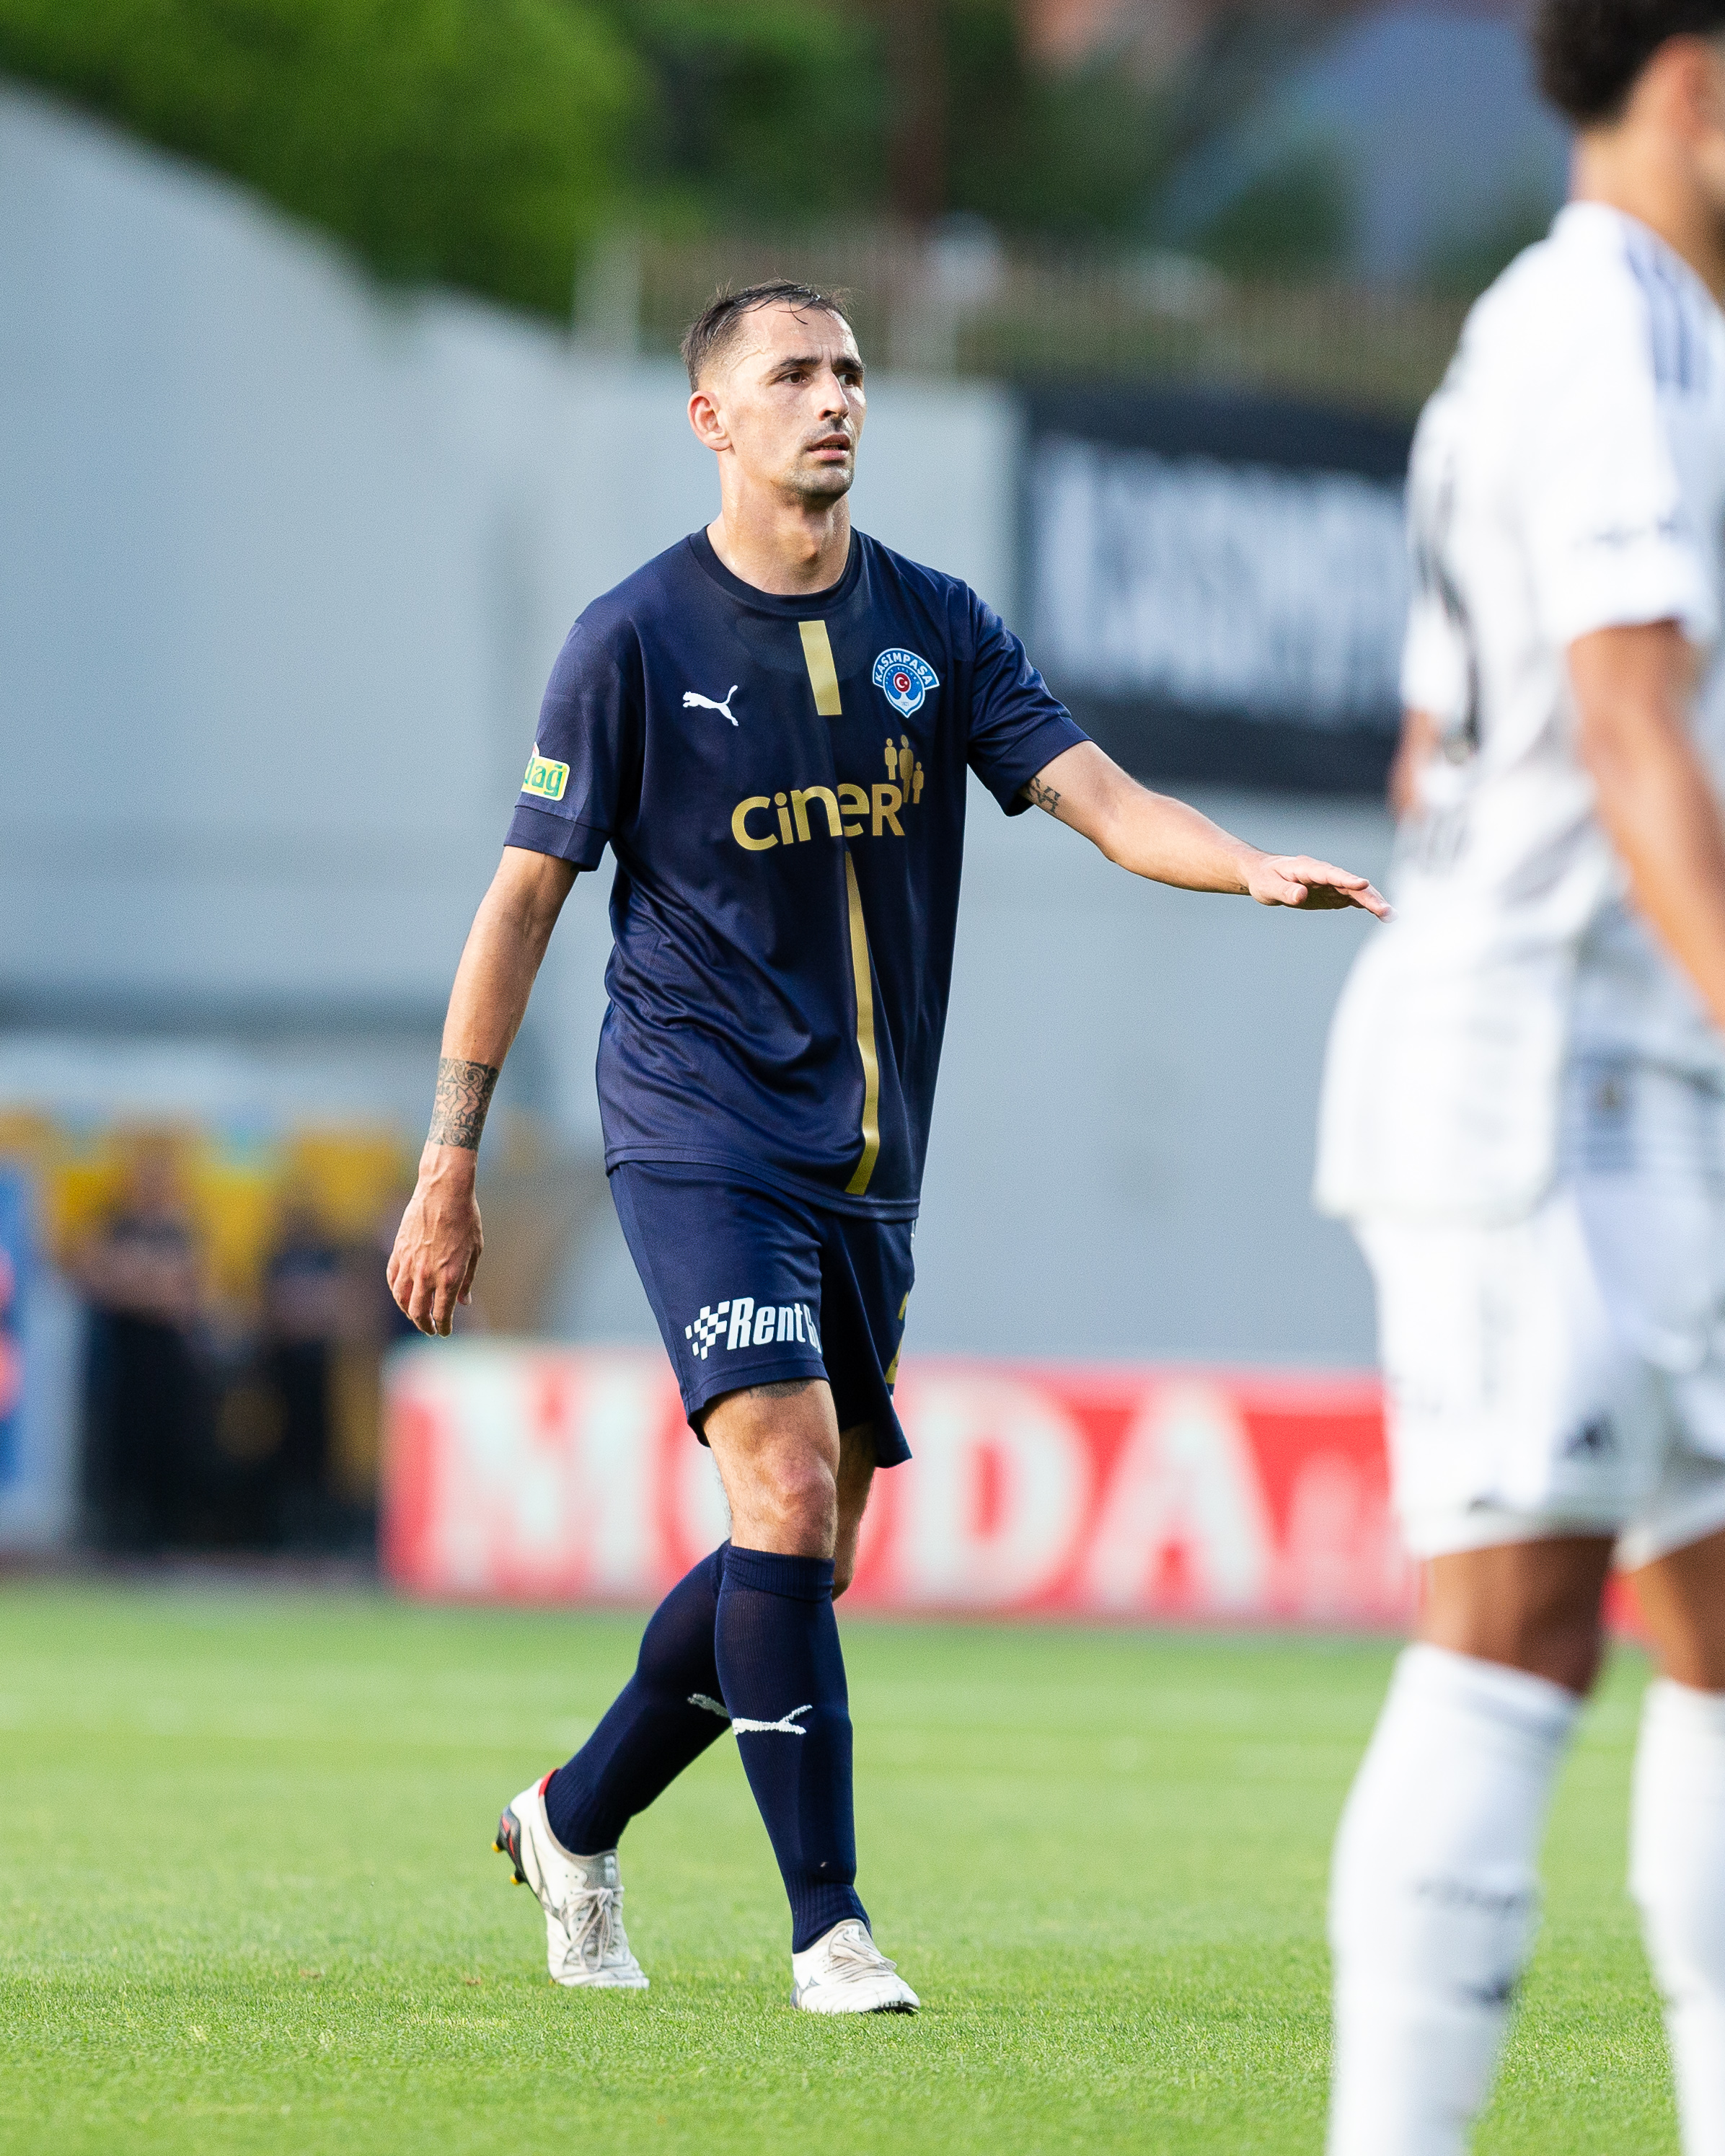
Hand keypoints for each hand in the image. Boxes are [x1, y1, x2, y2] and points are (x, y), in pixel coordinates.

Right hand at [387, 1145, 483, 1336]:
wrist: (443, 1192)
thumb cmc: (466, 1219)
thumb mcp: (475, 1251)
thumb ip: (467, 1280)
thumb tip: (464, 1302)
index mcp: (449, 1277)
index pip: (443, 1313)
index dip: (444, 1326)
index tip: (445, 1332)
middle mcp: (426, 1275)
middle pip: (419, 1312)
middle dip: (425, 1325)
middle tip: (430, 1330)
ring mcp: (409, 1264)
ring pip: (401, 1299)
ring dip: (408, 1311)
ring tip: (415, 1316)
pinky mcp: (398, 1251)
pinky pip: (392, 1279)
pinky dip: (396, 1291)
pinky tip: (402, 1295)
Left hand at [1245, 855, 1390, 917]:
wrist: (1265, 875)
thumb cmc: (1265, 879)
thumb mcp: (1268, 886)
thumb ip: (1285, 891)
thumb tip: (1301, 895)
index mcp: (1309, 869)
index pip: (1331, 874)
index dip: (1347, 879)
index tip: (1363, 884)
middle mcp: (1325, 875)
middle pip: (1351, 885)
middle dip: (1370, 897)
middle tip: (1386, 912)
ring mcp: (1331, 884)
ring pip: (1357, 893)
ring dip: (1374, 903)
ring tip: (1392, 917)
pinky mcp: (1333, 894)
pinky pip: (1353, 899)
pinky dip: (1367, 906)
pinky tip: (1383, 915)